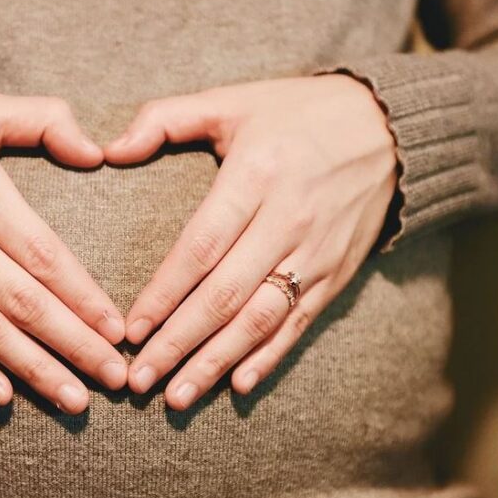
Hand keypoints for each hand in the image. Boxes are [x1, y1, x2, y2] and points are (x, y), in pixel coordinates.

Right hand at [0, 86, 126, 413]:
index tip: (118, 330)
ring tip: (76, 400)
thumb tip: (96, 153)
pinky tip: (5, 396)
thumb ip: (44, 120)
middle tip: (116, 379)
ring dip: (33, 369)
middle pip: (22, 303)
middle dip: (74, 345)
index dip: (84, 297)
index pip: (42, 255)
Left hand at [104, 74, 397, 408]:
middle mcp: (288, 220)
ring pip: (260, 319)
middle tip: (139, 380)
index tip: (130, 330)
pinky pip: (300, 323)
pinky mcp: (338, 273)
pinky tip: (238, 386)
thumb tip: (108, 150)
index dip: (164, 293)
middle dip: (179, 343)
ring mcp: (317, 252)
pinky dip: (269, 357)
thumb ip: (165, 119)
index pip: (201, 247)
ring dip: (216, 362)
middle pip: (225, 295)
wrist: (390, 126)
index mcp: (256, 176)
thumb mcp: (231, 100)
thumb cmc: (296, 113)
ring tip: (177, 397)